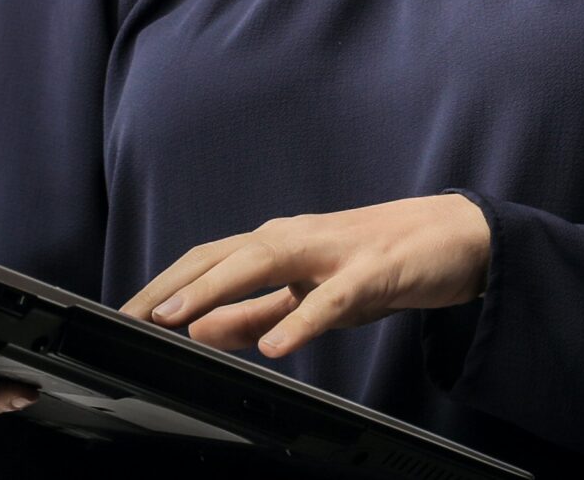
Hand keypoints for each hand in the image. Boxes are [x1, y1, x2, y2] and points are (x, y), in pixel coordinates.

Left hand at [122, 195, 490, 359]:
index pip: (208, 260)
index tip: (125, 316)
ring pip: (266, 261)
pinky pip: (331, 299)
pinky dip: (300, 320)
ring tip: (179, 321)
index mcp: (280, 244)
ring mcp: (334, 251)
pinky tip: (277, 346)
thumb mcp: (309, 295)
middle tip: (132, 319)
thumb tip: (197, 330)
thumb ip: (254, 314)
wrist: (458, 238)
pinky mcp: (373, 271)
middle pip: (223, 255)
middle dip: (174, 286)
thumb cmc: (381, 264)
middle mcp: (298, 238)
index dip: (164, 286)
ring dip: (217, 289)